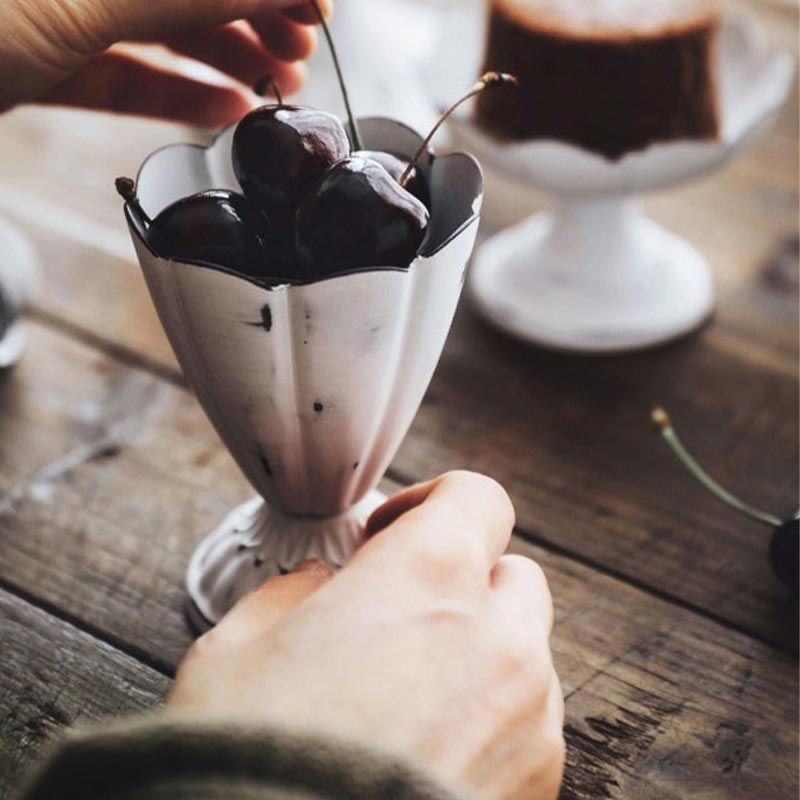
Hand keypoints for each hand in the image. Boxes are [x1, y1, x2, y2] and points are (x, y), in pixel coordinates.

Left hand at [0, 0, 330, 125]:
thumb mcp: (79, 0)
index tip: (318, 7)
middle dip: (254, 16)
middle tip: (301, 52)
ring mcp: (57, 12)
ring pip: (160, 31)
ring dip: (226, 60)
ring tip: (277, 87)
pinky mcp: (42, 64)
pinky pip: (124, 77)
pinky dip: (178, 96)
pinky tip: (224, 112)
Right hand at [168, 472, 564, 799]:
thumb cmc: (248, 761)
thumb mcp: (235, 651)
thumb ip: (290, 595)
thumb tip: (319, 586)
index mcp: (428, 576)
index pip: (477, 497)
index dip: (431, 503)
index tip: (388, 536)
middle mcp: (498, 636)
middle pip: (511, 572)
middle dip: (460, 581)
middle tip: (396, 617)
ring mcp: (530, 717)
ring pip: (525, 649)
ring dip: (479, 651)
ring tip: (407, 695)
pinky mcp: (539, 786)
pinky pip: (530, 723)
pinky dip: (492, 717)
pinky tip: (425, 751)